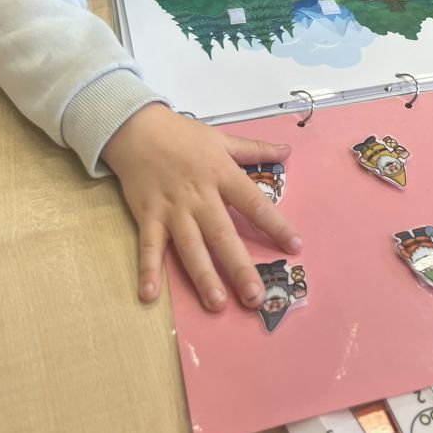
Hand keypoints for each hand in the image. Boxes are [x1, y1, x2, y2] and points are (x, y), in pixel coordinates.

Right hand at [102, 103, 299, 311]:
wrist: (138, 128)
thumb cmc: (183, 135)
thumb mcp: (222, 138)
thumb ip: (255, 148)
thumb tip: (288, 151)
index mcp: (222, 175)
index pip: (254, 203)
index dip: (276, 225)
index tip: (295, 246)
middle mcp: (200, 196)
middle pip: (223, 235)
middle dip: (240, 267)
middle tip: (256, 297)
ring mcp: (173, 209)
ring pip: (190, 246)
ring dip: (203, 276)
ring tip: (217, 303)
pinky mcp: (148, 216)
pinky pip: (149, 246)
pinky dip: (148, 269)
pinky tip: (150, 295)